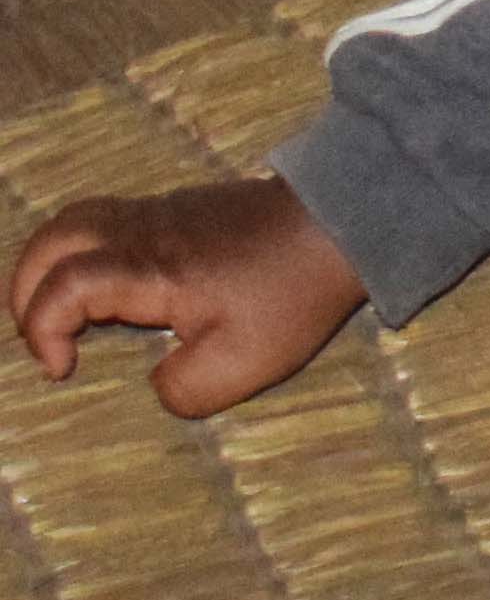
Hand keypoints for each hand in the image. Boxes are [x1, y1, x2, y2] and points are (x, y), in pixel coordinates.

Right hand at [14, 180, 367, 418]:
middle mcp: (143, 231)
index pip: (62, 284)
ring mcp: (160, 213)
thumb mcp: (245, 363)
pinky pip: (106, 221)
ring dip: (49, 265)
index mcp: (149, 268)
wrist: (347, 223)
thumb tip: (155, 387)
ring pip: (75, 221)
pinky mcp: (179, 210)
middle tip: (39, 336)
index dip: (41, 328)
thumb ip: (183, 390)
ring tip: (56, 312)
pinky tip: (104, 290)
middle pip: (52, 239)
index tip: (65, 368)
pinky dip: (82, 252)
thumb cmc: (294, 292)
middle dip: (24, 290)